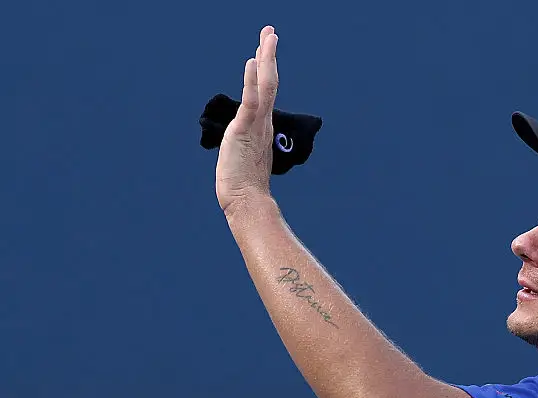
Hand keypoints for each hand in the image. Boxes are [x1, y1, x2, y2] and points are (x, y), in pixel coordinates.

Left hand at [216, 26, 279, 216]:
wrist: (247, 202)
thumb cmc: (244, 187)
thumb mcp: (246, 159)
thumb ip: (248, 148)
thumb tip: (247, 151)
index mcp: (263, 127)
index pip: (265, 92)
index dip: (266, 70)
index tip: (265, 50)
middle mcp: (263, 122)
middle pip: (269, 82)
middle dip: (269, 55)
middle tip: (270, 32)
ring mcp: (256, 125)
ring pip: (264, 86)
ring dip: (266, 59)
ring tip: (268, 37)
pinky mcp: (245, 130)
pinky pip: (250, 101)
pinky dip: (251, 80)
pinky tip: (252, 61)